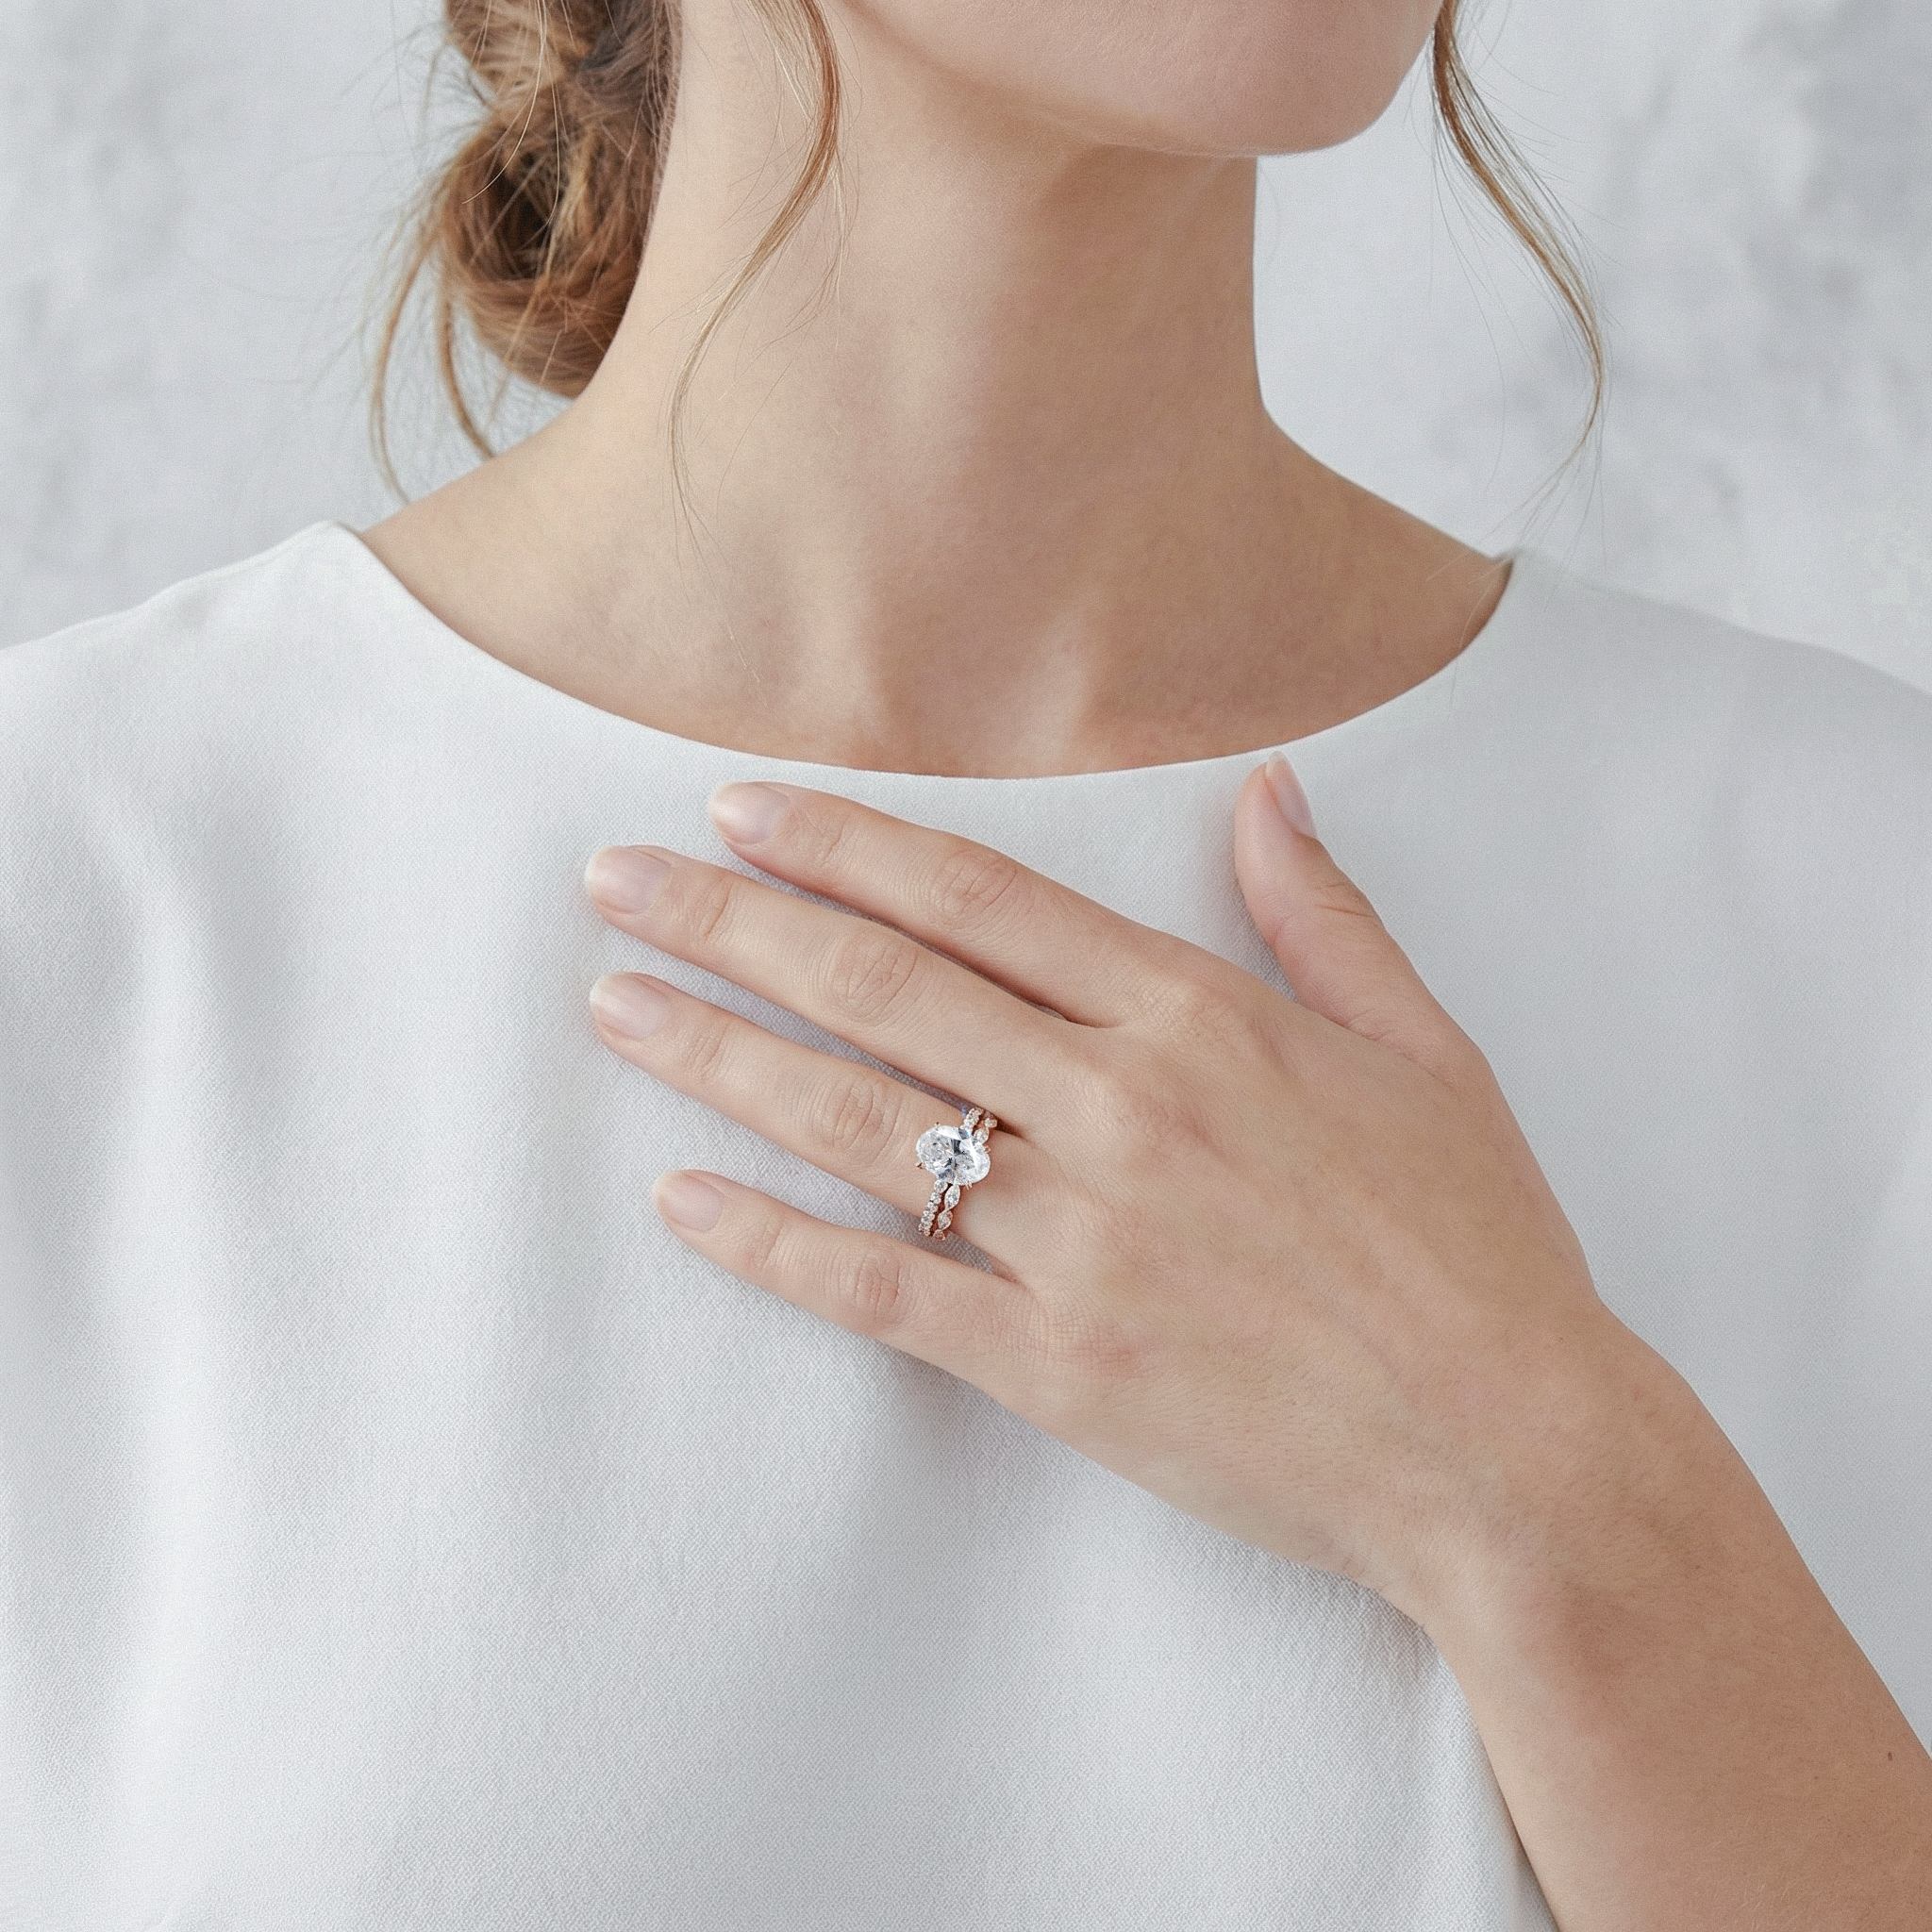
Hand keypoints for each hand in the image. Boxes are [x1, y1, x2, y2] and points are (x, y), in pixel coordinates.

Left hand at [584, 766, 1931, 1927]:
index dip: (846, 848)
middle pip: (884, 991)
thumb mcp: (1428, 1052)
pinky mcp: (1051, 1366)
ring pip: (858, 1124)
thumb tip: (1265, 788)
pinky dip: (770, 1245)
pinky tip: (679, 1202)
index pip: (979, 904)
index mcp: (1202, 1021)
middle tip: (613, 880)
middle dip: (732, 923)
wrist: (1510, 1453)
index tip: (738, 810)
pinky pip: (879, 1293)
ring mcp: (1075, 1244)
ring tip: (612, 1004)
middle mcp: (1117, 1112)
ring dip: (719, 1057)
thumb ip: (1324, 914)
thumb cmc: (1480, 1249)